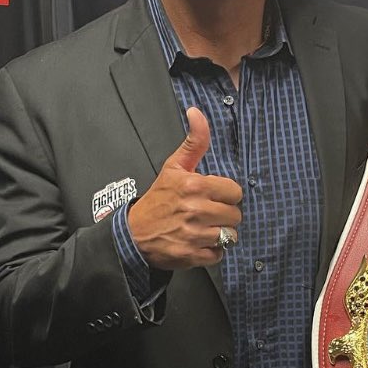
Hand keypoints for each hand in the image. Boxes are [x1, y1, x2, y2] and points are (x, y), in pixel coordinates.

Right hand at [127, 107, 242, 268]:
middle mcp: (195, 210)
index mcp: (194, 185)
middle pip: (235, 215)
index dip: (226, 195)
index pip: (234, 191)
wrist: (133, 234)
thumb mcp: (173, 167)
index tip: (213, 196)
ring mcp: (194, 234)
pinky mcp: (192, 255)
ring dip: (220, 233)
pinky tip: (199, 242)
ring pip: (230, 235)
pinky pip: (219, 254)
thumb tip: (196, 112)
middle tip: (208, 213)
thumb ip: (193, 142)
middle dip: (224, 215)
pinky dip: (212, 251)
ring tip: (204, 228)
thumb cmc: (157, 200)